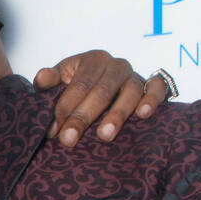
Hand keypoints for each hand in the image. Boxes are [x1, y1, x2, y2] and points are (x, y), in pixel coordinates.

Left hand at [33, 50, 168, 146]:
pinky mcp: (153, 86)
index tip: (53, 130)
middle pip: (101, 91)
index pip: (79, 84)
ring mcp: (136, 76)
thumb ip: (50, 81)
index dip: (65, 107)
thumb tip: (42, 78)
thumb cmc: (81, 86)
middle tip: (69, 139)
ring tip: (104, 135)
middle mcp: (116, 65)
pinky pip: (157, 88)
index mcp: (93, 60)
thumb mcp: (62, 80)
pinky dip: (152, 99)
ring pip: (129, 92)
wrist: (105, 85)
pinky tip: (143, 114)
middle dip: (83, 117)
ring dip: (117, 114)